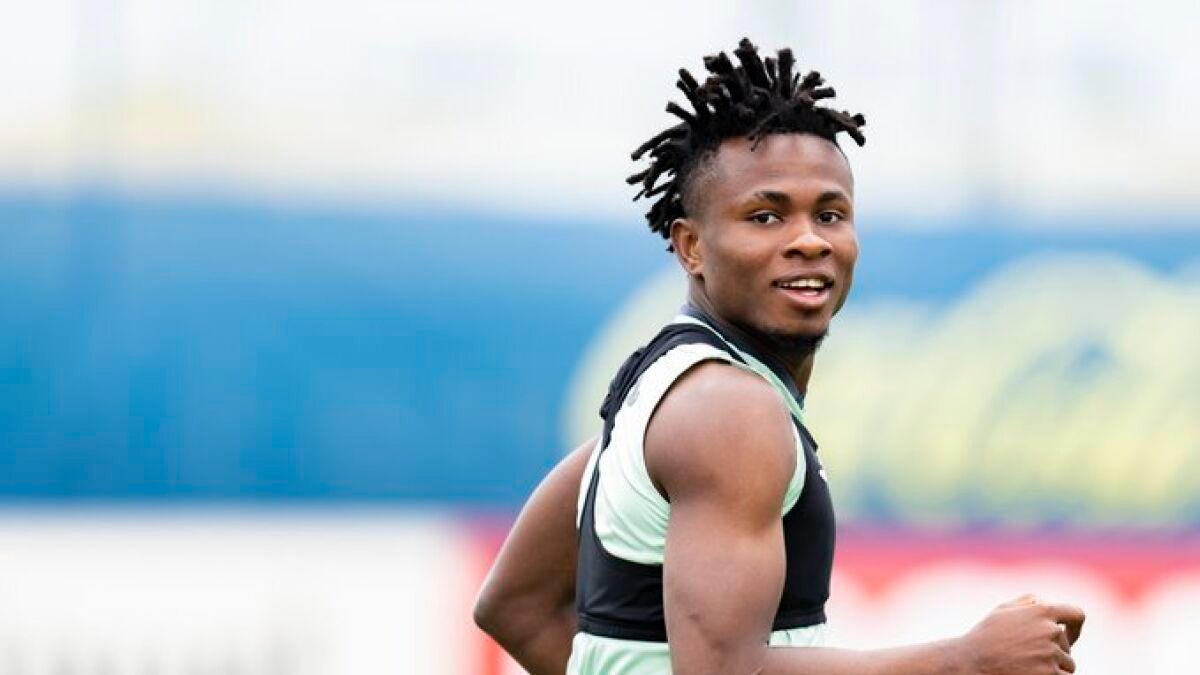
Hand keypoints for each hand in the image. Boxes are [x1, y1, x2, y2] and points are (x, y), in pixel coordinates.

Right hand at [957, 594, 1085, 674]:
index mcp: (1041, 611)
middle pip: (1067, 645)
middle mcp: (1050, 630)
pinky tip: (1031, 673)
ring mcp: (1051, 653)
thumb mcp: (1002, 611)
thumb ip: (1027, 603)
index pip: (1076, 615)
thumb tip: (1044, 602)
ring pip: (1067, 664)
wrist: (972, 663)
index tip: (1069, 634)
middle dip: (1055, 651)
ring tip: (1028, 666)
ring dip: (1054, 667)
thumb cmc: (985, 637)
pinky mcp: (1050, 674)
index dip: (1075, 626)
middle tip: (1030, 657)